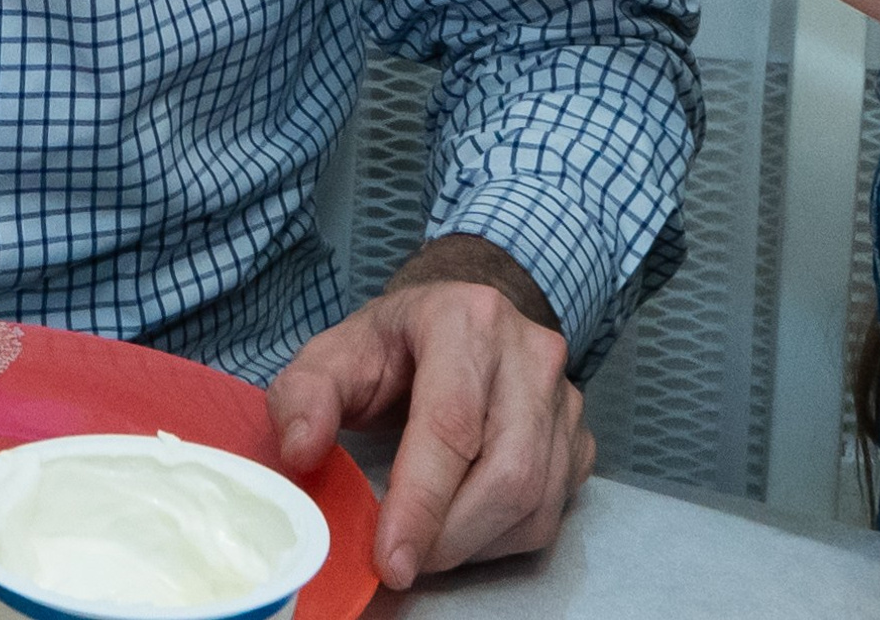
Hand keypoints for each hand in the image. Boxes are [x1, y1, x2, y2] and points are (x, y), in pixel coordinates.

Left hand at [271, 255, 590, 591]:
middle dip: (450, 535)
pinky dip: (502, 539)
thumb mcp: (335, 352)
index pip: (450, 424)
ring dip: (475, 544)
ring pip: (536, 501)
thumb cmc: (395, 344)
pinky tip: (461, 528)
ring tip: (424, 543)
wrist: (459, 320)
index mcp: (465, 318)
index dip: (421, 502)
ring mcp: (563, 396)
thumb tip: (300, 450)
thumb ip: (304, 394)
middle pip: (507, 471)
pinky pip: (552, 512)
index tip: (391, 559)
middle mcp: (528, 352)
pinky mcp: (579, 437)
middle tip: (402, 561)